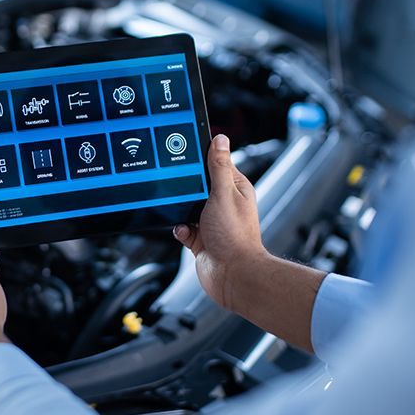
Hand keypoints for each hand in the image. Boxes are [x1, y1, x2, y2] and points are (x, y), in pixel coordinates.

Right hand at [173, 134, 269, 309]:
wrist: (232, 276)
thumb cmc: (235, 237)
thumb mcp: (223, 193)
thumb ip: (219, 166)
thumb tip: (220, 139)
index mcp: (235, 189)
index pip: (217, 165)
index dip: (203, 159)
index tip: (186, 152)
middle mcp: (224, 204)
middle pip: (198, 186)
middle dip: (187, 186)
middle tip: (179, 185)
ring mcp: (211, 222)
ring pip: (187, 207)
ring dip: (181, 209)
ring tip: (182, 212)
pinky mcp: (200, 239)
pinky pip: (182, 228)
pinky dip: (179, 229)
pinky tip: (184, 231)